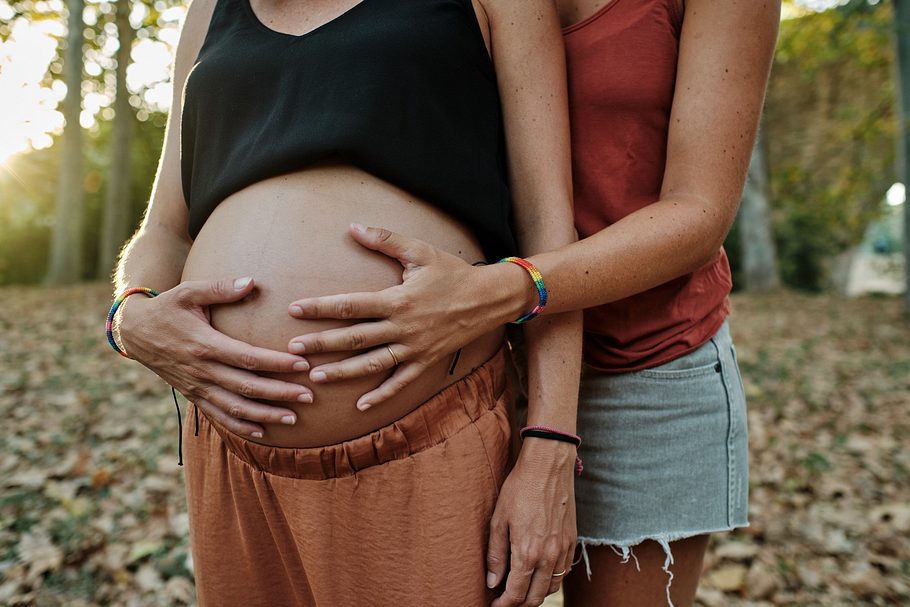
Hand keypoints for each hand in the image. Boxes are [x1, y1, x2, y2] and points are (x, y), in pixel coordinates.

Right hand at [118, 277, 312, 436]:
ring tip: (294, 418)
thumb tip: (252, 282)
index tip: (303, 364)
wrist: (135, 332)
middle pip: (247, 387)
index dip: (276, 363)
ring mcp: (197, 386)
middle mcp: (202, 370)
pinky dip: (240, 427)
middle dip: (280, 394)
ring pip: (235, 408)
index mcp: (205, 344)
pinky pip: (218, 416)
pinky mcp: (193, 395)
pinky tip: (263, 432)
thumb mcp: (189, 291)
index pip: (248, 358)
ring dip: (266, 415)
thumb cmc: (168, 307)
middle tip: (309, 396)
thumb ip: (221, 288)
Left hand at [287, 224, 528, 408]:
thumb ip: (385, 240)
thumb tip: (353, 227)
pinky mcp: (426, 361)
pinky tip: (361, 404)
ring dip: (343, 371)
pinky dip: (382, 394)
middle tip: (292, 348)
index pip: (351, 305)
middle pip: (355, 338)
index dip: (321, 308)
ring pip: (372, 363)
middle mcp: (403, 327)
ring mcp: (414, 347)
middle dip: (322, 343)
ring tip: (316, 376)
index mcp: (397, 299)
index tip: (295, 309)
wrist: (490, 299)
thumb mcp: (419, 251)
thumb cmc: (452, 273)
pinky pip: (401, 381)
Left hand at [487, 440, 576, 606]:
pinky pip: (563, 572)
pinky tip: (540, 574)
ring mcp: (562, 549)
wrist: (548, 466)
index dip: (504, 605)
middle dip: (519, 605)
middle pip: (536, 597)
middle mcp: (548, 556)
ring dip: (536, 595)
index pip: (516, 594)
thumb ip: (496, 554)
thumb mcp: (498, 519)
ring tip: (521, 590)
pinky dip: (551, 580)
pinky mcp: (572, 540)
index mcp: (527, 552)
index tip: (495, 605)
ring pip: (551, 587)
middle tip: (506, 602)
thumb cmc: (520, 488)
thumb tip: (493, 582)